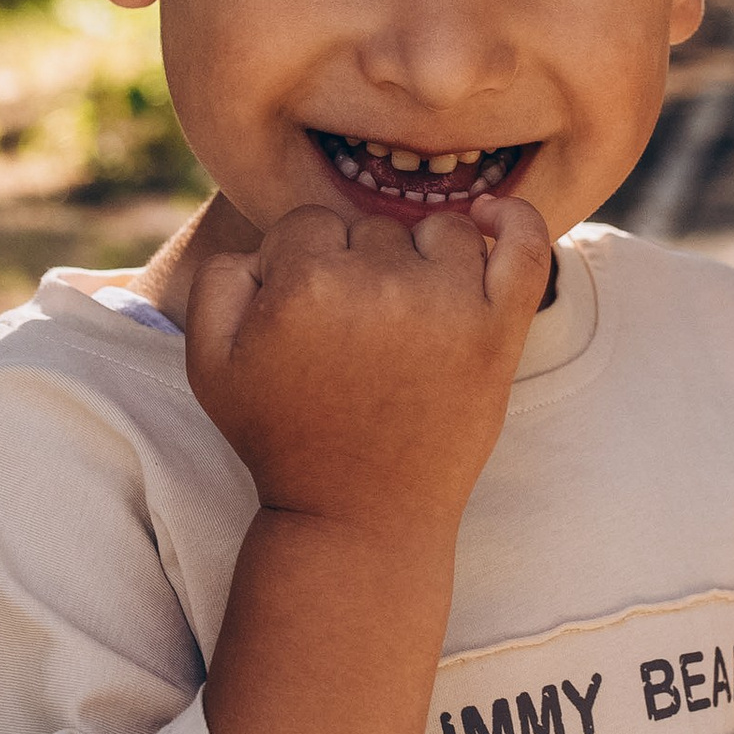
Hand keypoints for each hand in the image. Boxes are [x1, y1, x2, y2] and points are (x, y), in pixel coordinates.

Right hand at [185, 192, 553, 541]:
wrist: (356, 517)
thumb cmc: (282, 438)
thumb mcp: (209, 363)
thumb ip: (219, 280)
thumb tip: (269, 241)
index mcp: (304, 283)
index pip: (308, 224)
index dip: (302, 266)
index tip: (308, 320)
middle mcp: (378, 283)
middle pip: (373, 228)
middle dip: (359, 269)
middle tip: (354, 339)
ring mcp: (447, 305)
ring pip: (439, 232)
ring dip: (422, 260)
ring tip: (405, 322)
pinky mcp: (497, 332)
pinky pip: (524, 247)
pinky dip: (514, 220)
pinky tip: (491, 216)